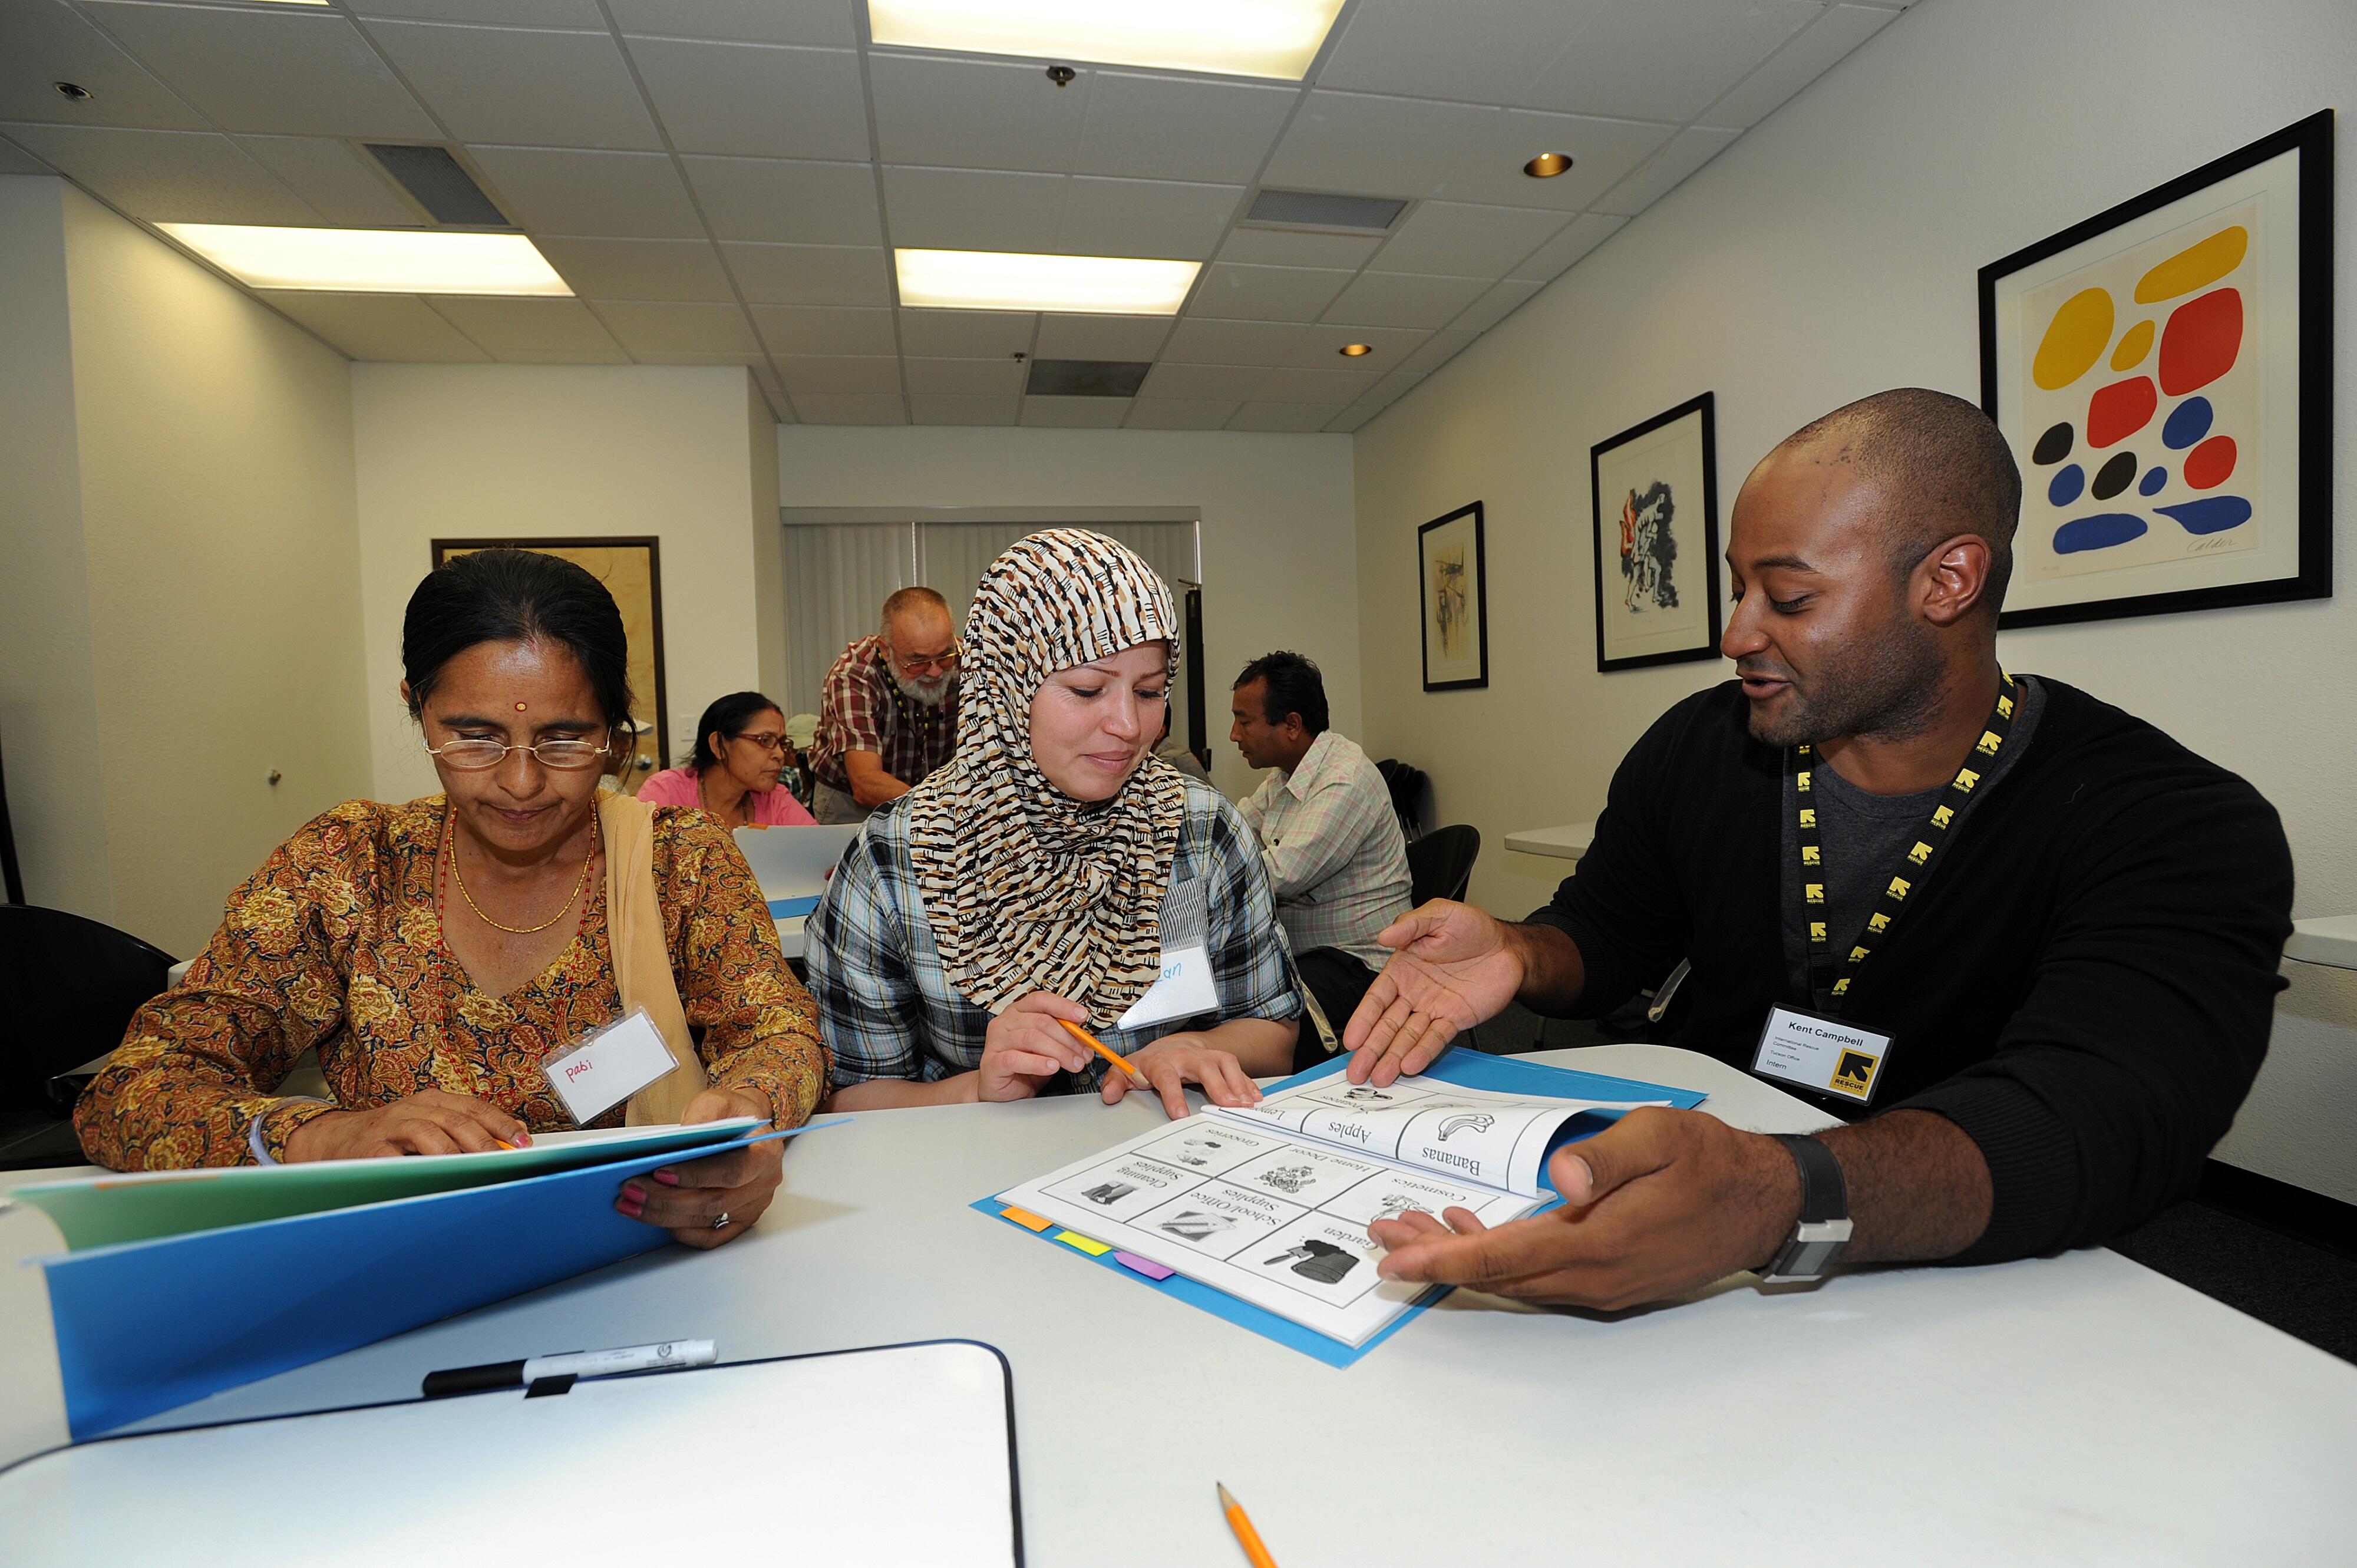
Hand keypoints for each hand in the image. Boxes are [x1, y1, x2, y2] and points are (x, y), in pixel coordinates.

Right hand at [282, 1089, 528, 1160]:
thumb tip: (509, 1145)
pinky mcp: (369, 1149)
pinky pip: (396, 1159)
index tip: (522, 1142)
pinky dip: (416, 1169)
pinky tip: (433, 1181)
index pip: (475, 1108)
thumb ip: (463, 1132)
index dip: (501, 1124)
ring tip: (474, 1172)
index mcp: (432, 1100)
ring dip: (455, 1155)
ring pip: (429, 1135)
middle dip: (484, 1143)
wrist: (334, 1140)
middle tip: (503, 1162)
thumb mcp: (428, 1124)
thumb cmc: (390, 1136)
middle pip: (456, 1121)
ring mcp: (390, 1127)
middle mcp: (413, 1108)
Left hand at [614, 1088, 781, 1249]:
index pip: (732, 1172)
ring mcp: (753, 1206)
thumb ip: (701, 1116)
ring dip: (664, 1215)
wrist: (746, 1128)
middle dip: (666, 1199)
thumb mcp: (717, 1101)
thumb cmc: (732, 1115)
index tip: (660, 1173)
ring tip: (632, 1204)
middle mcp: (764, 1184)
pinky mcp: (740, 1221)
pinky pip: (710, 1237)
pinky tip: (657, 1219)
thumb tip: (679, 1140)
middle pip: (713, 1201)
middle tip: (632, 1190)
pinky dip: (681, 1231)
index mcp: (765, 1153)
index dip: (696, 1176)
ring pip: (706, 1220)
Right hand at [978, 991, 1093, 1102]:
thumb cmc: (1024, 1065)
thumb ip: (1060, 1037)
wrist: (1001, 1090)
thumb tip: (1085, 1037)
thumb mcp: (1046, 1047)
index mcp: (1017, 1011)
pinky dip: (1038, 1063)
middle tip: (1084, 1054)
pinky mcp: (991, 1062)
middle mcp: (1004, 1022)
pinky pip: (1016, 1059)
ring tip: (1074, 1064)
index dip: (1063, 1006)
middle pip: (1041, 1021)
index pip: (1041, 1000)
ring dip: (1059, 1051)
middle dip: (1068, 1039)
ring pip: (1032, 1038)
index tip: (1083, 1016)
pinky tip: (1052, 1067)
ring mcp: (996, 1041)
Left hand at [1099, 1033, 1263, 1119]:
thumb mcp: (1127, 1070)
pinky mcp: (1221, 1059)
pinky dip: (1248, 1083)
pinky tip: (1255, 1098)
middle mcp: (1187, 1056)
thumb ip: (1116, 1082)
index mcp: (1162, 1062)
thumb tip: (1108, 1095)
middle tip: (1229, 1106)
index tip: (1181, 1116)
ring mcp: (1207, 1056)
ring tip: (1246, 1105)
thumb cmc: (1150, 1063)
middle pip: (1204, 1067)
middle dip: (1218, 1086)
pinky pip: (1238, 1068)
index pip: (1167, 1078)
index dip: (1174, 1096)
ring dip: (1238, 1083)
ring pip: (1225, 1063)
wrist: (1172, 1044)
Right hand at [1344, 901, 1526, 1085]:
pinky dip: (1423, 1052)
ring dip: (1393, 1057)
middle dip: (1372, 1048)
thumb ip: (1410, 925)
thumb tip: (1384, 935)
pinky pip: (1436, 1038)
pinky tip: (1410, 1065)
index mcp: (1403, 969)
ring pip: (1408, 1037)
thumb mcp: (1439, 914)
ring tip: (1380, 1076)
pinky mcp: (1455, 1019)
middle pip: (1387, 1024)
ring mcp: (1434, 1008)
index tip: (1352, 1039)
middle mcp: (1414, 992)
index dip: (1363, 1019)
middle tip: (1358, 1070)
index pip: (1377, 998)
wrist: (1509, 946)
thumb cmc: (1473, 928)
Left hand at [1366, 1108, 1801, 1310]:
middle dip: (1435, 1256)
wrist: (1765, 1202)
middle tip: (1385, 1232)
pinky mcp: (1611, 1279)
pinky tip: (1475, 1231)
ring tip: (1415, 1226)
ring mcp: (1604, 1284)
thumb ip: (1608, 1155)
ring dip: (1463, 1256)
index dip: (1442, 1260)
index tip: (1394, 1257)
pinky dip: (1499, 1256)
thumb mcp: (1661, 1136)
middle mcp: (1595, 1276)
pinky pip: (1540, 1275)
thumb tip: (1563, 1178)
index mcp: (1600, 1242)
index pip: (1503, 1258)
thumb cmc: (1714, 1162)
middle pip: (1497, 1275)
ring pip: (1515, 1278)